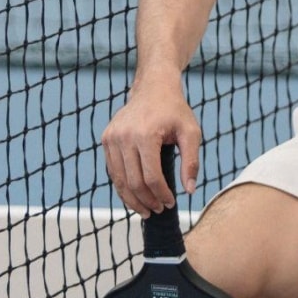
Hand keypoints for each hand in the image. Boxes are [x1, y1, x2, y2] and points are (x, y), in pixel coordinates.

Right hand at [101, 87, 201, 214]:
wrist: (153, 87)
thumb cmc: (175, 110)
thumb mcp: (191, 132)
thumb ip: (191, 162)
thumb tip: (189, 191)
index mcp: (145, 135)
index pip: (152, 177)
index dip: (162, 195)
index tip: (171, 203)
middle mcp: (124, 136)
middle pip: (133, 182)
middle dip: (147, 201)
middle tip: (159, 210)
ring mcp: (112, 137)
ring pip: (119, 180)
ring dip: (132, 199)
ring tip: (145, 210)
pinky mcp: (106, 138)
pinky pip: (113, 170)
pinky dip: (122, 186)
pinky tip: (134, 196)